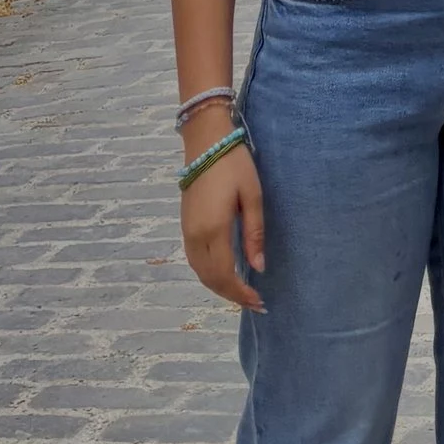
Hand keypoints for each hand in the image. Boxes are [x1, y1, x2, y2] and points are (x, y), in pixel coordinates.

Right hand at [178, 140, 265, 311]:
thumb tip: (257, 269)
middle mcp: (195, 236)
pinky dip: (208, 275)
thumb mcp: (253, 196)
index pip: (225, 275)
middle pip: (210, 279)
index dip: (241, 293)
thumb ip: (254, 234)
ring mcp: (186, 231)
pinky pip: (194, 261)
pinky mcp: (184, 225)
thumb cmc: (234, 164)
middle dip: (231, 295)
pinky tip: (224, 274)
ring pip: (199, 272)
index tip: (259, 302)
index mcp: (213, 230)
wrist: (205, 140)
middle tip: (253, 303)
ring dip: (218, 287)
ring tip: (240, 293)